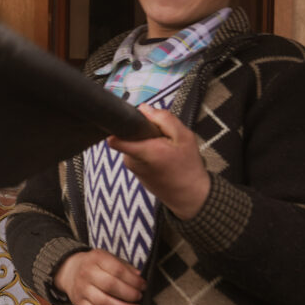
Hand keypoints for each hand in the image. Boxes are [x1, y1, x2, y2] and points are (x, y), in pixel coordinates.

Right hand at [54, 249, 145, 304]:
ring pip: (104, 302)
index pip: (117, 270)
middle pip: (110, 286)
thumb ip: (124, 267)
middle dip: (130, 294)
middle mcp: (86, 273)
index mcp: (96, 258)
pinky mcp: (79, 304)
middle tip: (140, 298)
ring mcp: (81, 289)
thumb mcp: (108, 258)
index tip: (144, 286)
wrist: (69, 270)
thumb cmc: (96, 265)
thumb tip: (139, 279)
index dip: (133, 280)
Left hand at [108, 104, 210, 219]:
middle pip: (127, 135)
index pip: (114, 137)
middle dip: (142, 131)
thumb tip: (143, 108)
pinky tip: (161, 157)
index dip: (120, 124)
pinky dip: (147, 151)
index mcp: (143, 151)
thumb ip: (164, 119)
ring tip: (164, 149)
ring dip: (146, 142)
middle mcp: (132, 160)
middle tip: (162, 137)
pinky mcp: (134, 172)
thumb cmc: (188, 167)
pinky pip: (136, 153)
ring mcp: (131, 167)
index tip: (134, 120)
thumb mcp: (184, 137)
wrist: (189, 196)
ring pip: (133, 143)